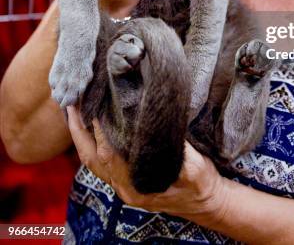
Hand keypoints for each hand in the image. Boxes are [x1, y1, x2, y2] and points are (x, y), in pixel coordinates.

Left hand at [67, 106, 227, 220]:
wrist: (208, 201)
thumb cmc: (202, 184)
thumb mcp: (194, 166)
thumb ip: (176, 149)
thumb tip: (160, 124)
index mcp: (137, 186)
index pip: (110, 155)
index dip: (100, 130)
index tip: (95, 106)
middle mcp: (124, 188)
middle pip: (92, 159)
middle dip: (79, 132)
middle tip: (72, 105)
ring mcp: (123, 187)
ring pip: (92, 162)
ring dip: (81, 137)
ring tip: (75, 112)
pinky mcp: (126, 181)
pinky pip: (101, 163)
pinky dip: (92, 144)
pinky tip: (91, 128)